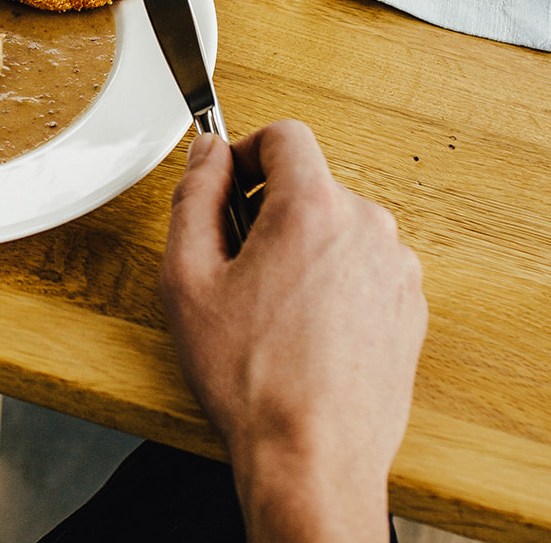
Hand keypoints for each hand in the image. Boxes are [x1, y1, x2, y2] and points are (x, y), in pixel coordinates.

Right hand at [159, 120, 426, 542]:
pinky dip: (335, 282)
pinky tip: (306, 331)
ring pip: (337, 227)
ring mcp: (395, 268)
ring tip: (272, 309)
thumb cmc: (252, 379)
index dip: (246, 152)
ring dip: (304, 247)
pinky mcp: (410, 307)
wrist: (312, 460)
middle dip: (270, 209)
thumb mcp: (187, 277)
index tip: (228, 186)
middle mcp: (366, 226)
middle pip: (311, 184)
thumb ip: (194, 195)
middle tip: (237, 264)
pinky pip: (364, 267)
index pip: (285, 135)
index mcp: (313, 207)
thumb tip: (207, 153)